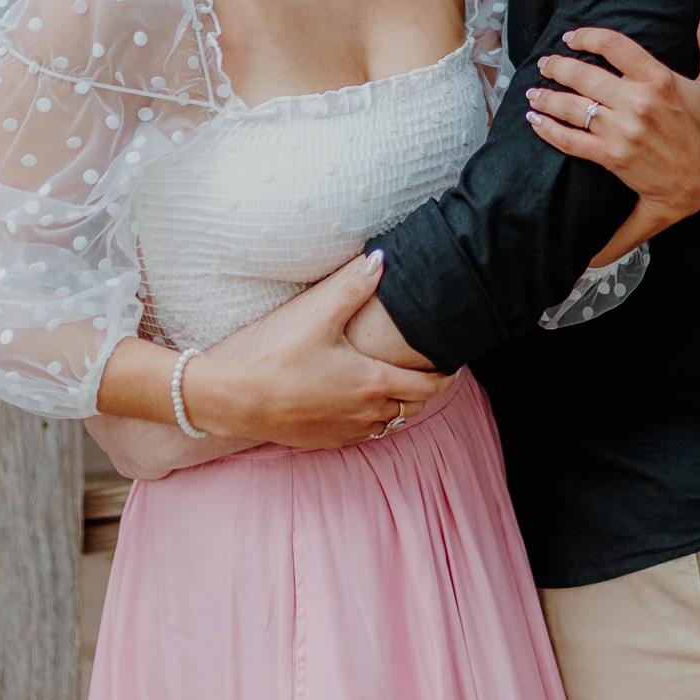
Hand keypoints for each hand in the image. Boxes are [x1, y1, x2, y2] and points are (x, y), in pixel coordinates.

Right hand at [181, 253, 452, 450]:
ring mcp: (350, 430)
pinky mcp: (331, 441)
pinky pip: (365, 434)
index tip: (454, 366)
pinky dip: (372, 419)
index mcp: (373, 382)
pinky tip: (360, 402)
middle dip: (424, 391)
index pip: (428, 387)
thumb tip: (380, 259)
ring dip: (398, 406)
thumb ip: (353, 289)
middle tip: (426, 372)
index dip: (446, 378)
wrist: (245, 401)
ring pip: (390, 423)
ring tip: (394, 385)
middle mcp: (369, 411)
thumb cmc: (284, 360)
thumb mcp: (321, 320)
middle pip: (414, 408)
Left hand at [524, 10, 699, 268]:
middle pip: (584, 74)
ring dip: (546, 96)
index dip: (587, 36)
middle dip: (557, 66)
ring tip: (533, 91)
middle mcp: (637, 102)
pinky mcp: (610, 156)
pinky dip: (548, 129)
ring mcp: (621, 131)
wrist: (694, 183)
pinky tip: (534, 120)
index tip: (571, 37)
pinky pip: (570, 140)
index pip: (615, 45)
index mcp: (659, 79)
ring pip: (572, 106)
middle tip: (544, 63)